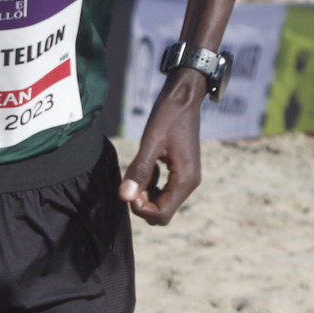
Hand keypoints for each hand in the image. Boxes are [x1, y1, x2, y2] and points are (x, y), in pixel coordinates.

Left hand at [122, 80, 207, 223]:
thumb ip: (139, 170)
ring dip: (145, 194)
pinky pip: (163, 190)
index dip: (141, 208)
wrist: (184, 97)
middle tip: (132, 179)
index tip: (130, 187)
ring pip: (162, 203)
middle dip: (142, 203)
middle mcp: (189, 184)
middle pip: (162, 213)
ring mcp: (186, 178)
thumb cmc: (168, 115)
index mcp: (185, 180)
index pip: (162, 215)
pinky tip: (147, 166)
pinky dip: (151, 185)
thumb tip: (124, 197)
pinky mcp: (181, 171)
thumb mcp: (151, 142)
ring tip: (138, 171)